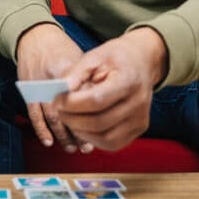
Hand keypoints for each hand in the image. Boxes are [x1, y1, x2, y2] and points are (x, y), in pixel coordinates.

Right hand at [15, 23, 89, 153]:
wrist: (36, 37)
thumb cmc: (62, 49)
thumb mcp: (80, 60)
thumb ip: (89, 82)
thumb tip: (102, 106)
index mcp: (69, 70)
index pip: (82, 97)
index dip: (91, 116)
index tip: (100, 130)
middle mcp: (53, 79)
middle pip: (67, 110)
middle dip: (77, 130)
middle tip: (86, 146)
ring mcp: (38, 85)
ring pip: (51, 116)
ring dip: (61, 134)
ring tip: (72, 148)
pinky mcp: (28, 90)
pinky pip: (34, 114)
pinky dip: (41, 130)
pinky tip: (49, 141)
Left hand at [54, 27, 168, 151]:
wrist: (142, 62)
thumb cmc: (116, 58)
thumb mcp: (95, 55)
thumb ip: (76, 73)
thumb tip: (61, 91)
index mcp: (128, 81)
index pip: (96, 101)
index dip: (72, 103)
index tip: (56, 99)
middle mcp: (138, 104)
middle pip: (99, 123)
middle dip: (72, 119)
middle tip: (58, 110)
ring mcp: (140, 120)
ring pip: (105, 139)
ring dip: (81, 131)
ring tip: (69, 117)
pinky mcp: (138, 130)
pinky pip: (112, 143)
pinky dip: (93, 138)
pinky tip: (83, 125)